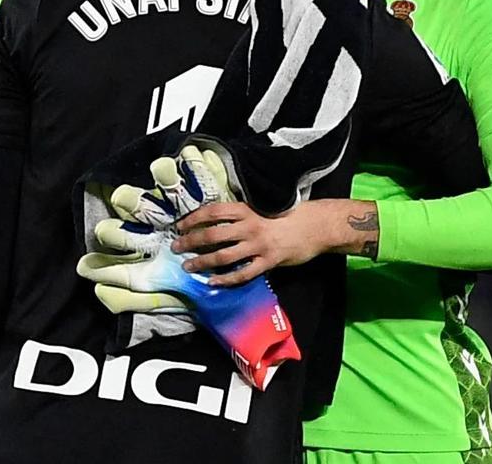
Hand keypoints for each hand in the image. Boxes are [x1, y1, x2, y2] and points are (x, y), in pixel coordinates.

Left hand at [172, 202, 327, 286]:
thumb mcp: (262, 208)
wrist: (316, 226)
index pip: (213, 211)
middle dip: (191, 242)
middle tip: (176, 248)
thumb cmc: (288, 215)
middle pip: (212, 234)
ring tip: (188, 267)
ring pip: (223, 256)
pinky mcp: (268, 262)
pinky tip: (212, 282)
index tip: (179, 226)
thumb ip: (242, 215)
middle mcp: (249, 226)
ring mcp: (259, 245)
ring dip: (202, 262)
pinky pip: (242, 273)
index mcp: (247, 209)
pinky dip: (225, 279)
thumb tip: (216, 222)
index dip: (193, 218)